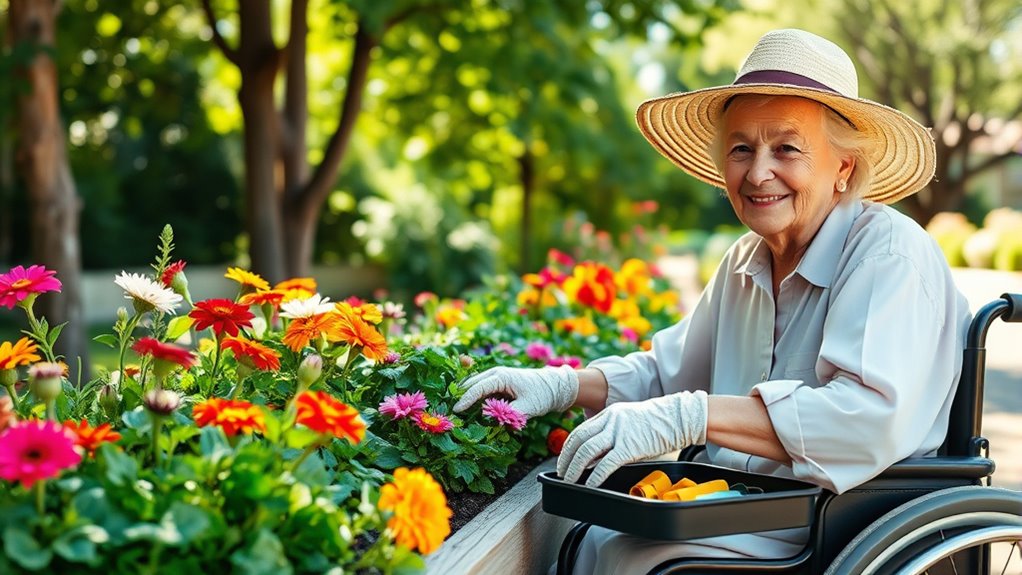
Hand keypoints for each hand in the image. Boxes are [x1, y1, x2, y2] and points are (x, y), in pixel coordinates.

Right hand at [452, 365, 578, 417]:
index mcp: (501, 376)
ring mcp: (496, 377)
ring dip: (466, 396)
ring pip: (475, 386)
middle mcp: (496, 374)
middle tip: (449, 412)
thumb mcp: (527, 407)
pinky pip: (482, 390)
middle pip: (471, 384)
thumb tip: (492, 421)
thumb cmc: (542, 395)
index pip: (478, 388)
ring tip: (456, 412)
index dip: (466, 400)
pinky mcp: (499, 384)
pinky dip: (474, 398)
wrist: (555, 386)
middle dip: (460, 396)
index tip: (456, 411)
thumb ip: (509, 414)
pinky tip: (469, 409)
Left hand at [556, 390, 707, 486]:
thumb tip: (599, 451)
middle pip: (579, 440)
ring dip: (575, 468)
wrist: (678, 417)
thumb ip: (612, 431)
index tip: (564, 458)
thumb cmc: (657, 422)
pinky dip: (595, 476)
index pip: (580, 431)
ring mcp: (619, 433)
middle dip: (566, 458)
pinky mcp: (629, 447)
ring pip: (587, 451)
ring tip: (570, 480)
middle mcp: (610, 421)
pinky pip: (606, 464)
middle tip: (562, 472)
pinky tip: (590, 484)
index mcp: (609, 414)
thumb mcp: (628, 420)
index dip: (568, 446)